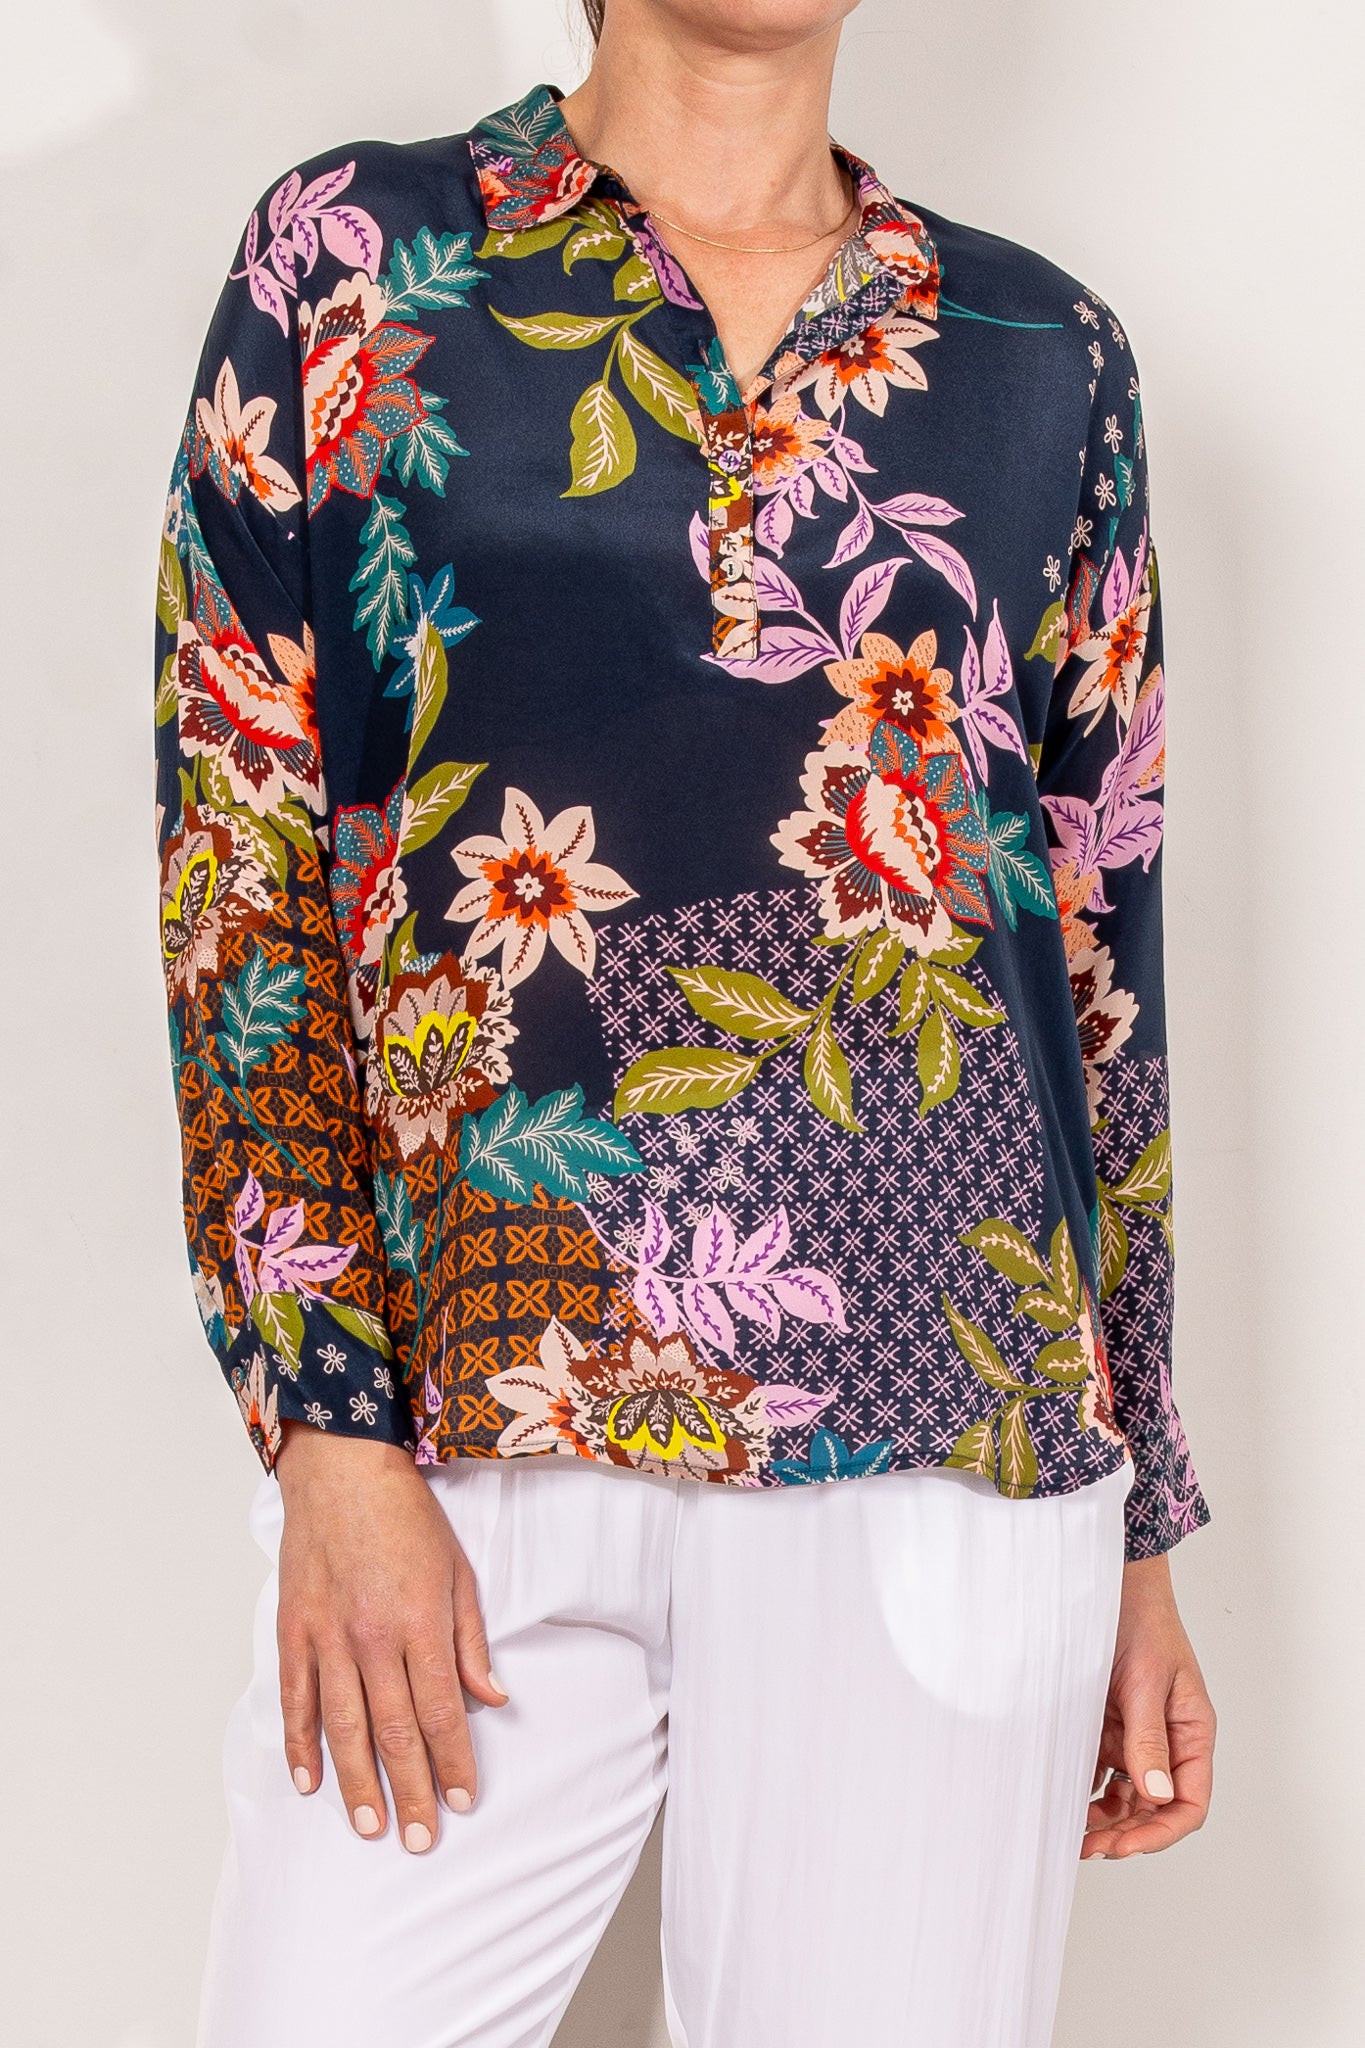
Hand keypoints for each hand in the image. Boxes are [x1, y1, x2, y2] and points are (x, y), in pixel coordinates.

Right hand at [274, 1422, 506, 1851]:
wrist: (342, 1470)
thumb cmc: (406, 1518)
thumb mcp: (458, 1571)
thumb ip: (471, 1640)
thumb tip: (492, 1698)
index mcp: (419, 1622)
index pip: (441, 1710)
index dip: (453, 1761)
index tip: (462, 1801)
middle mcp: (371, 1638)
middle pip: (393, 1731)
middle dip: (410, 1790)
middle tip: (418, 1839)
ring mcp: (326, 1637)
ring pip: (343, 1727)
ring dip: (357, 1783)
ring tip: (371, 1826)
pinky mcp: (293, 1631)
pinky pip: (296, 1700)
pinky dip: (300, 1744)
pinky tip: (309, 1781)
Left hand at [1082, 1551, 1214, 1858]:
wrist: (1108, 1581)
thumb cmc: (1139, 1620)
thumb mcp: (1146, 1679)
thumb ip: (1149, 1738)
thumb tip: (1156, 1795)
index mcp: (1191, 1732)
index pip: (1188, 1803)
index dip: (1159, 1832)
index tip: (1123, 1846)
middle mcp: (1167, 1740)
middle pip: (1155, 1807)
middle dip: (1124, 1833)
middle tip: (1087, 1848)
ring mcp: (1136, 1735)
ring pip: (1126, 1795)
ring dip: (1103, 1818)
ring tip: (1071, 1831)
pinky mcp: (1108, 1725)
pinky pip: (1100, 1770)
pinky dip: (1086, 1789)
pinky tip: (1063, 1796)